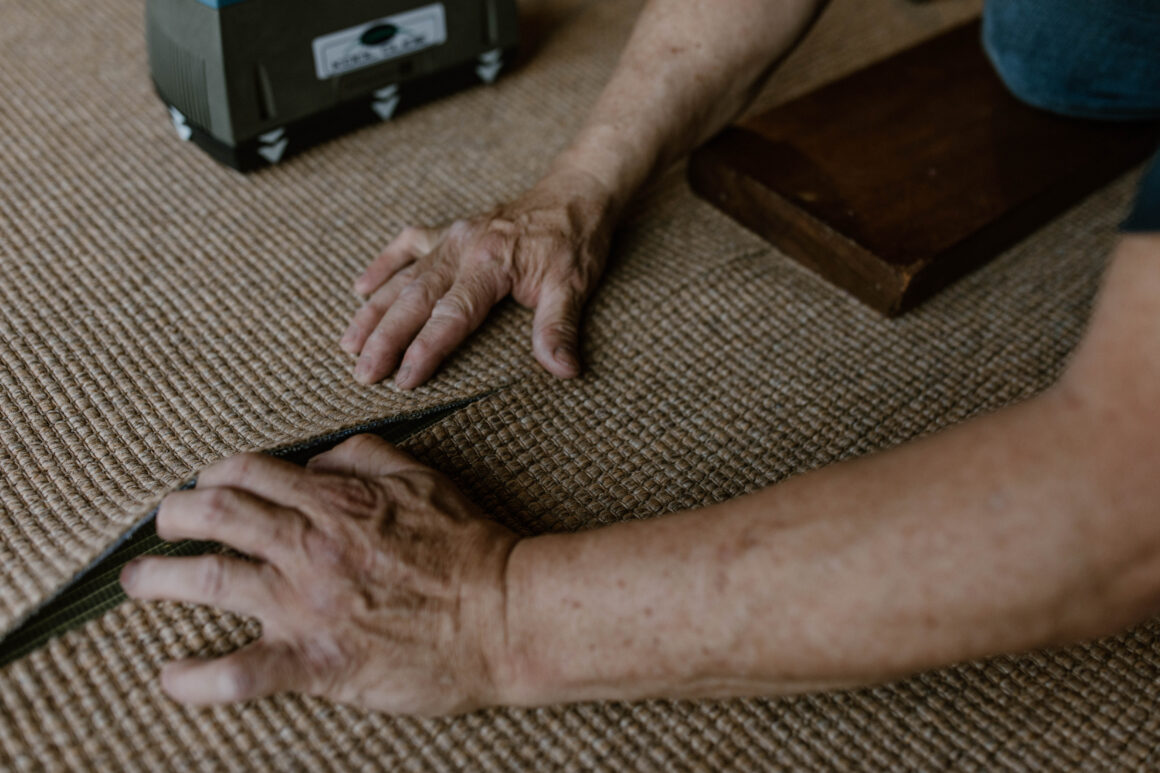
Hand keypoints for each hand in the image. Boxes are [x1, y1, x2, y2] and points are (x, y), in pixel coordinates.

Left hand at [120, 435, 519, 715]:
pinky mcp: (317, 661)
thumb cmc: (469, 546)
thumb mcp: (424, 477)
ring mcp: (308, 604)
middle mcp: (311, 546)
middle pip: (216, 516)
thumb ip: (367, 456)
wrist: (504, 615)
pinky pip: (239, 673)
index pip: (251, 474)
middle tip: (160, 525)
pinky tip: (170, 678)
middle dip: (174, 516)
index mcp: (337, 501)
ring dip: (160, 580)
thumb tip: (322, 458)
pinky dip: (195, 679)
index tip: (204, 485)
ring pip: (210, 581)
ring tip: (138, 583)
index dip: (214, 475)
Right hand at [341, 168, 617, 387]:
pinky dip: (383, 265)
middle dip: (385, 338)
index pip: (450, 316)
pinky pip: (408, 245)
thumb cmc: (575, 240)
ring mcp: (452, 236)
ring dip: (374, 311)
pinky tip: (361, 288)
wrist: (576, 192)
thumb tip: (563, 369)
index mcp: (491, 263)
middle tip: (363, 374)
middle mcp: (462, 248)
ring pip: (404, 278)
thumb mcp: (575, 286)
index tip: (403, 380)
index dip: (425, 350)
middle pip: (415, 299)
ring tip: (349, 344)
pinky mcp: (450, 230)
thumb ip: (559, 328)